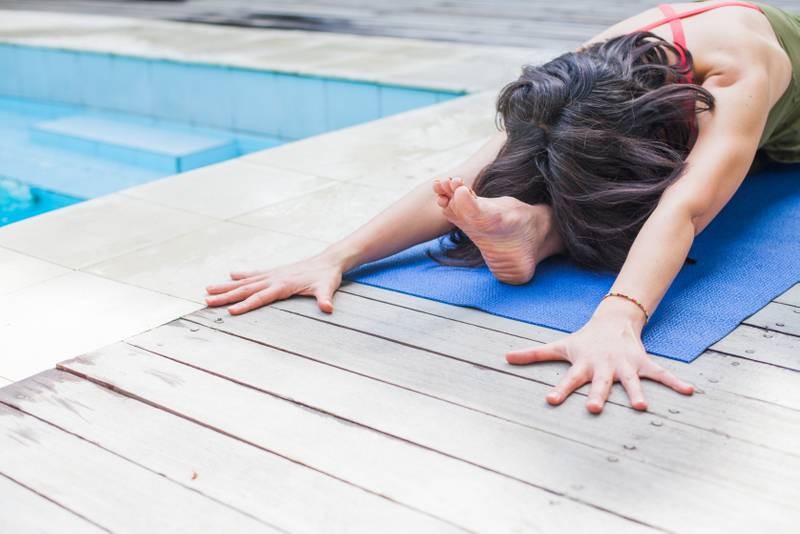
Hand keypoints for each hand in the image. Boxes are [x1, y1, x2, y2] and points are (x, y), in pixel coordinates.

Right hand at [204, 251, 344, 314]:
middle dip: (226, 296)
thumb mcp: (327, 288)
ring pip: (245, 282)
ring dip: (227, 286)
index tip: (230, 311)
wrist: (328, 261)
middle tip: (207, 302)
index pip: (261, 297)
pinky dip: (242, 275)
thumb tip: (328, 308)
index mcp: (283, 284)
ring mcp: (273, 274)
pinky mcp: (274, 273)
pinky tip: (231, 275)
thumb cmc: (327, 276)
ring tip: (208, 290)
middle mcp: (274, 278)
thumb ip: (325, 299)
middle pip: (246, 289)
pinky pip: (254, 275)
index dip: (246, 305)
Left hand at [506, 308, 693, 413]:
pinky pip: (661, 374)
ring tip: (641, 407)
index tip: (550, 400)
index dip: (559, 389)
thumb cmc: (583, 339)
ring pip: (630, 381)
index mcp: (583, 364)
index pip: (568, 378)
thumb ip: (533, 354)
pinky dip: (675, 382)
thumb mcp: (559, 345)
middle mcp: (604, 366)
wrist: (612, 319)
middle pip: (600, 383)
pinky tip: (690, 392)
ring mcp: (624, 365)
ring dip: (635, 393)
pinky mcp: (642, 363)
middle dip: (597, 394)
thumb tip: (504, 357)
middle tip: (592, 408)